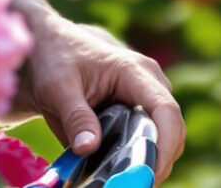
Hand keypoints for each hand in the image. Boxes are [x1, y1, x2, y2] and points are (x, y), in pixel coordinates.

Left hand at [12, 4, 185, 182]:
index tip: (149, 173)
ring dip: (149, 161)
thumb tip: (88, 148)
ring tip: (122, 180)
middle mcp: (149, 83)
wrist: (47, 47)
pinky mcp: (138, 110)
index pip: (166, 111)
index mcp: (134, 71)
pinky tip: (116, 171)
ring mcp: (146, 96)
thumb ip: (75, 117)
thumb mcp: (58, 87)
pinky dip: (138, 157)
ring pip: (164, 136)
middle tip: (131, 184)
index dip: (165, 145)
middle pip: (172, 129)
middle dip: (158, 161)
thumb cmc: (54, 59)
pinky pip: (148, 137)